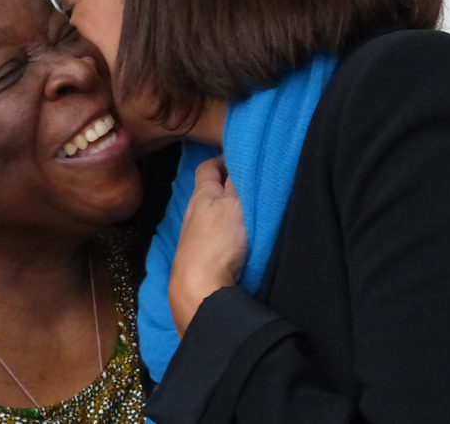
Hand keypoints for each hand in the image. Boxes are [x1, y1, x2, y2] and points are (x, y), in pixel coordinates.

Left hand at [169, 156, 246, 336]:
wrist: (200, 290)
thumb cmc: (217, 241)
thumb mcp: (234, 202)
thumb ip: (238, 181)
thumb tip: (241, 158)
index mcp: (201, 195)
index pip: (208, 167)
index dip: (225, 160)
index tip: (245, 159)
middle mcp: (194, 213)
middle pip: (212, 192)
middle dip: (230, 187)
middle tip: (255, 186)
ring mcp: (196, 238)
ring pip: (215, 216)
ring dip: (231, 212)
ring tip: (254, 212)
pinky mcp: (202, 259)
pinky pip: (218, 237)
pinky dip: (230, 233)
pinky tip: (245, 241)